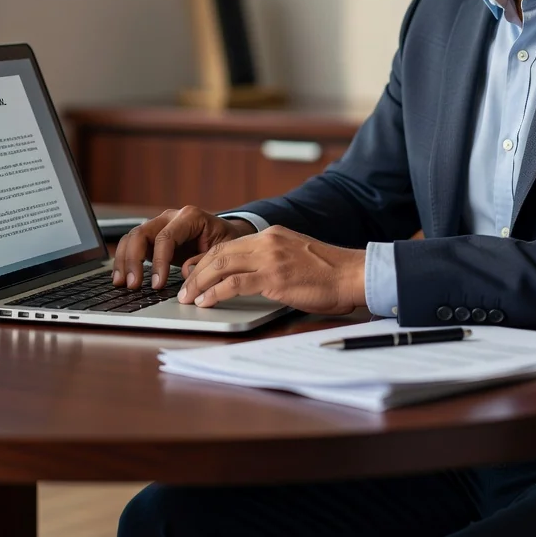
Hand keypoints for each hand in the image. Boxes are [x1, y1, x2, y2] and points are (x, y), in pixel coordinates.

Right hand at [111, 206, 256, 289]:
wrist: (227, 235)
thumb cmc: (227, 242)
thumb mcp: (225, 250)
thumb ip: (206, 260)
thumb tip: (185, 271)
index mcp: (190, 217)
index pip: (166, 237)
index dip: (159, 262)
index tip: (157, 284)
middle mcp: (170, 217)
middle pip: (141, 233)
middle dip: (134, 260)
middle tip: (133, 285)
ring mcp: (159, 226)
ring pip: (131, 238)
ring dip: (124, 261)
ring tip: (122, 284)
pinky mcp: (152, 238)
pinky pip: (132, 245)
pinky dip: (124, 261)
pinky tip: (121, 279)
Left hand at [177, 225, 366, 314]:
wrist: (352, 274)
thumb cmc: (330, 272)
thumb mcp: (297, 256)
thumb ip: (275, 259)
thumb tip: (254, 276)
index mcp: (273, 234)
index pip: (229, 245)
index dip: (206, 260)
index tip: (192, 272)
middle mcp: (268, 241)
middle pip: (220, 253)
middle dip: (197, 272)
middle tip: (184, 288)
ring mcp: (270, 258)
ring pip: (222, 266)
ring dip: (200, 283)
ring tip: (188, 298)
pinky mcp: (274, 277)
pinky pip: (234, 284)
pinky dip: (215, 293)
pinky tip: (206, 302)